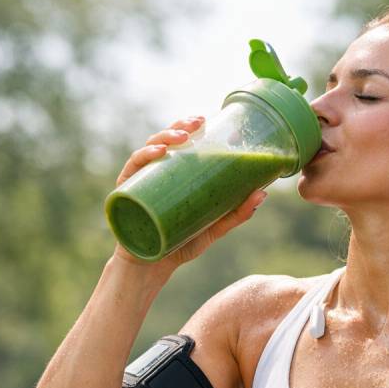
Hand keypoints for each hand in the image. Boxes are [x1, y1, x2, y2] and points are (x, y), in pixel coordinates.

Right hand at [112, 115, 266, 273]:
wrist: (152, 268)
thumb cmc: (179, 244)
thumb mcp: (213, 228)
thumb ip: (235, 214)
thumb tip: (263, 193)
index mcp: (171, 175)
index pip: (178, 143)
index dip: (188, 126)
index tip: (204, 118)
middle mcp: (153, 174)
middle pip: (163, 140)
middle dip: (178, 126)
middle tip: (196, 123)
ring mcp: (138, 182)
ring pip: (147, 150)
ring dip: (163, 137)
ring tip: (180, 137)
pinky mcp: (125, 194)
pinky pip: (131, 170)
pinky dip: (143, 158)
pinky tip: (157, 154)